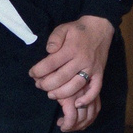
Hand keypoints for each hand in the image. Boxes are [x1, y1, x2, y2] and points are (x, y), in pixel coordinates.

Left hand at [30, 16, 113, 131]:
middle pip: (62, 77)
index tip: (31, 73)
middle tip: (38, 85)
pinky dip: (87, 98)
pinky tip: (77, 104)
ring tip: (51, 95)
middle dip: (47, 84)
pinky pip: (95, 89)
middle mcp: (82, 60)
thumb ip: (55, 38)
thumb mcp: (63, 28)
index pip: (51, 63)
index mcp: (71, 49)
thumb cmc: (78, 30)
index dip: (39, 70)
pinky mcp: (99, 74)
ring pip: (76, 86)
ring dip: (62, 93)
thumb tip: (49, 50)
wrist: (100, 28)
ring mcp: (92, 68)